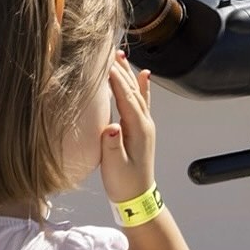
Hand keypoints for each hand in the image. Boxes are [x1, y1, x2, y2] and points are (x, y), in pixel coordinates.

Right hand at [100, 52, 154, 202]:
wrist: (138, 199)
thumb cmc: (124, 184)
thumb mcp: (114, 167)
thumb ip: (112, 146)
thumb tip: (111, 127)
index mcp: (138, 129)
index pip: (127, 98)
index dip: (116, 80)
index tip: (104, 63)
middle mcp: (145, 123)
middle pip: (132, 90)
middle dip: (121, 69)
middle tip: (110, 51)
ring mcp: (145, 124)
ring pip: (137, 92)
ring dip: (129, 73)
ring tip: (120, 55)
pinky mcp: (141, 128)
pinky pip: (142, 101)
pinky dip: (142, 86)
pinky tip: (143, 74)